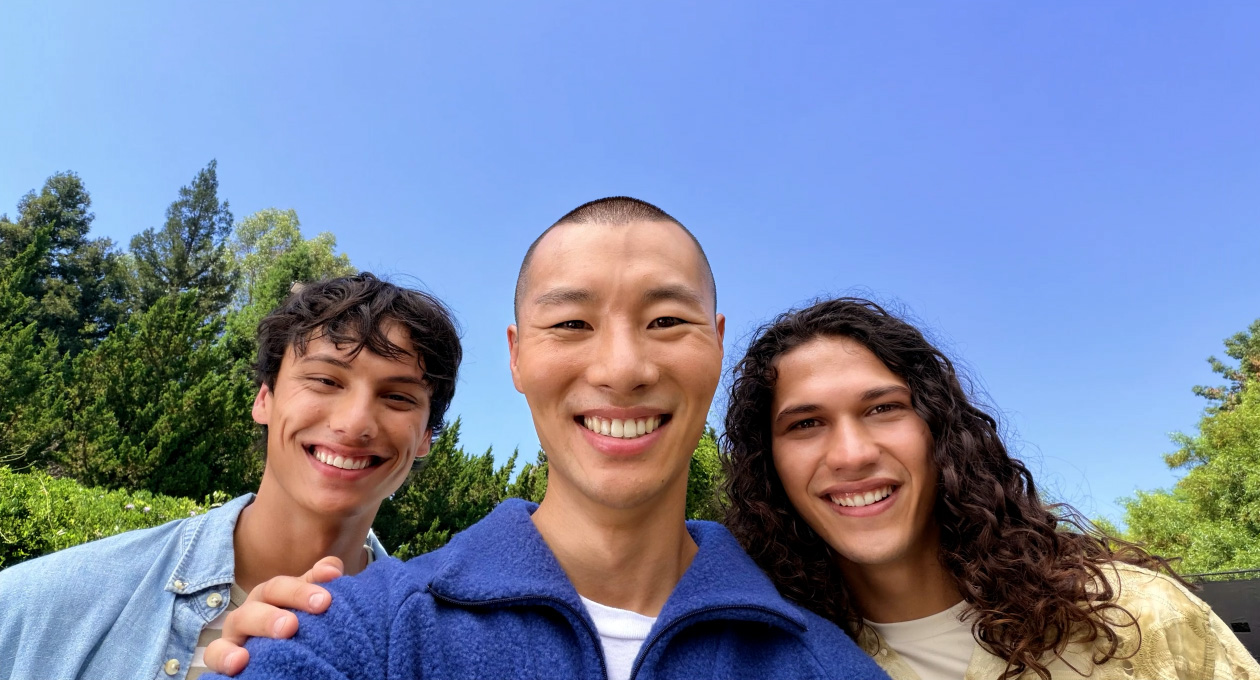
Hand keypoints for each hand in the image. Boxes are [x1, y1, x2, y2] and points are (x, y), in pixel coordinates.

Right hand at [202, 556, 342, 675]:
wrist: (280, 659)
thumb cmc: (298, 627)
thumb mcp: (309, 605)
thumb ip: (320, 584)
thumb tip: (332, 570)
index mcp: (273, 594)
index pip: (285, 585)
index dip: (303, 589)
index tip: (326, 600)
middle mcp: (254, 608)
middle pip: (266, 595)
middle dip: (289, 600)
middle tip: (307, 615)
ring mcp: (236, 631)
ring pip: (239, 619)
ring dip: (262, 622)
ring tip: (286, 631)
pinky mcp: (222, 655)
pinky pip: (215, 652)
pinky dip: (224, 655)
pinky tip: (240, 662)